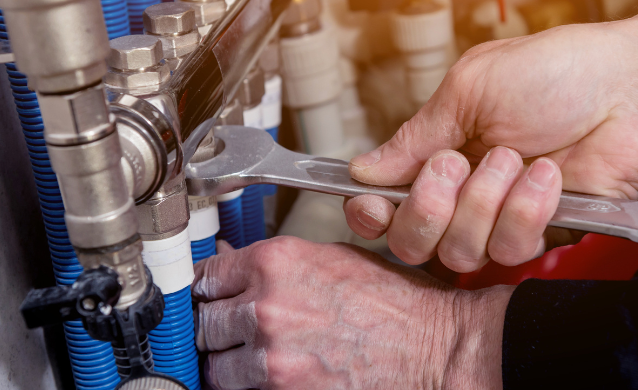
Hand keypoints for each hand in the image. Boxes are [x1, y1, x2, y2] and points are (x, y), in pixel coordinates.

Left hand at [193, 238, 511, 389]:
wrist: (434, 347)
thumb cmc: (396, 305)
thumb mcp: (333, 260)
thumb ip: (277, 266)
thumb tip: (233, 268)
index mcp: (276, 262)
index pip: (204, 277)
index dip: (207, 291)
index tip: (210, 300)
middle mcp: (266, 306)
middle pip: (203, 324)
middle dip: (218, 330)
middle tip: (238, 333)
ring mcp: (271, 355)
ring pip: (214, 366)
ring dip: (230, 364)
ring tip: (260, 359)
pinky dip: (250, 387)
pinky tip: (275, 377)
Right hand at [344, 0, 637, 271]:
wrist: (632, 91)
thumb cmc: (558, 72)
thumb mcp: (470, 89)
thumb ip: (415, 136)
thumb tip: (364, 168)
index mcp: (439, 149)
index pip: (383, 200)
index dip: (370, 211)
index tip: (372, 204)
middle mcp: (463, 191)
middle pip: (412, 241)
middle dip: (428, 206)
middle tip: (457, 163)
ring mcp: (500, 217)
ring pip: (459, 251)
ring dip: (484, 201)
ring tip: (516, 158)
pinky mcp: (541, 235)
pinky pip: (510, 248)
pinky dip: (526, 209)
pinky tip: (547, 176)